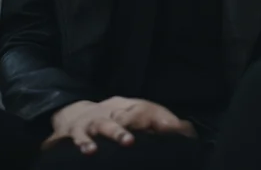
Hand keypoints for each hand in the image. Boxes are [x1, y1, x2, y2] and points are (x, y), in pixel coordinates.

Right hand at [42, 97, 194, 153]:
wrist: (75, 113)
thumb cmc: (116, 117)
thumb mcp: (137, 112)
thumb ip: (162, 121)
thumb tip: (187, 131)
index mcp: (126, 109)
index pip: (141, 110)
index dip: (153, 118)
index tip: (167, 128)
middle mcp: (108, 115)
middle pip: (116, 120)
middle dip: (121, 131)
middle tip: (129, 142)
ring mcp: (89, 124)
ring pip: (95, 129)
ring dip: (96, 139)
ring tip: (93, 150)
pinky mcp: (72, 134)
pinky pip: (72, 140)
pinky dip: (77, 144)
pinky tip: (82, 151)